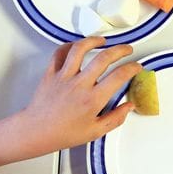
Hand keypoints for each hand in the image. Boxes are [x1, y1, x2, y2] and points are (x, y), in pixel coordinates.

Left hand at [20, 37, 141, 152]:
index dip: (132, 68)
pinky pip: (60, 53)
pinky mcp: (51, 73)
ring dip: (94, 41)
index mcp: (93, 99)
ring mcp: (64, 76)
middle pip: (104, 58)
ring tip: (102, 41)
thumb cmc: (63, 133)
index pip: (119, 76)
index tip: (136, 66)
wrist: (36, 131)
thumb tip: (129, 106)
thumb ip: (115, 118)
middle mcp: (79, 84)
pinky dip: (69, 45)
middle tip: (126, 49)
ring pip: (80, 49)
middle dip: (120, 50)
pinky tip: (77, 46)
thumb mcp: (95, 132)